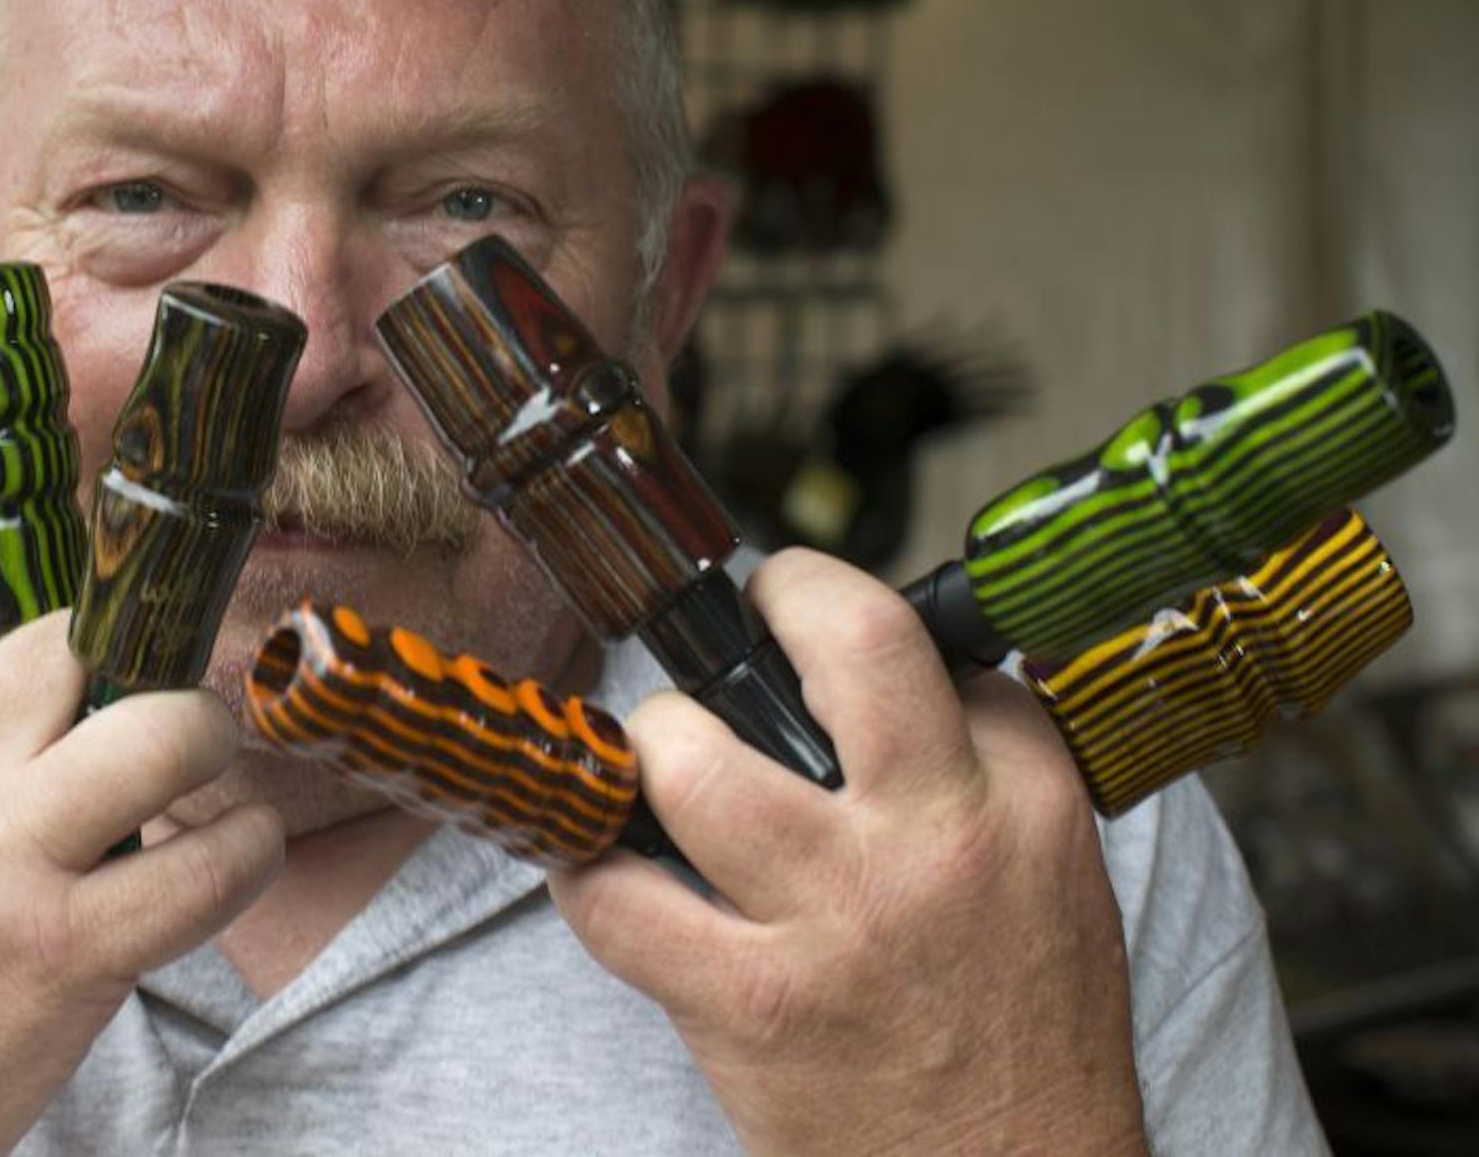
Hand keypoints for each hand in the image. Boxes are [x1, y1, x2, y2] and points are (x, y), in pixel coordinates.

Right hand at [0, 611, 283, 1156]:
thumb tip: (12, 702)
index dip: (43, 694)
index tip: (56, 738)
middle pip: (83, 652)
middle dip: (130, 681)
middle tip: (152, 732)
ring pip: (165, 729)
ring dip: (202, 743)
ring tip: (201, 778)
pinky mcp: (65, 948)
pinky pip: (210, 863)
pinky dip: (248, 850)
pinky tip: (242, 853)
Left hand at [549, 550, 1146, 1155]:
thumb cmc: (1026, 1037)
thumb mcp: (1055, 878)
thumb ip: (989, 767)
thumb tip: (912, 671)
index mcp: (1022, 806)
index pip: (935, 644)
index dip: (846, 609)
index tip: (802, 619)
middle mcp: (935, 844)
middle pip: (848, 645)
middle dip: (775, 601)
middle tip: (734, 640)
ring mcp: (837, 923)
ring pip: (697, 769)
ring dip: (654, 746)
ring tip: (658, 762)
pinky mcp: (753, 1009)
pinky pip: (622, 905)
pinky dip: (585, 872)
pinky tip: (593, 860)